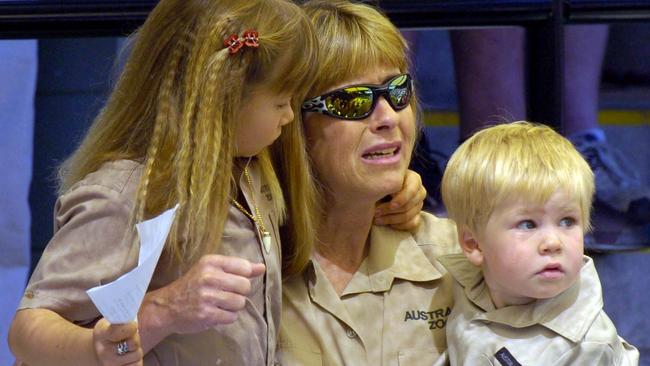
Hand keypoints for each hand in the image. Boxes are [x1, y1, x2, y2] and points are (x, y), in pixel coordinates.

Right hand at [92, 319, 142, 365]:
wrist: (95, 352)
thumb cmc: (108, 333)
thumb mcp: (109, 322)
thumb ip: (121, 318)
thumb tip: (135, 308)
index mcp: (102, 334)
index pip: (118, 332)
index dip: (130, 327)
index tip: (133, 324)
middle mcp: (104, 352)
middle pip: (133, 343)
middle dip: (136, 337)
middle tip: (131, 335)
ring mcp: (110, 364)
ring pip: (138, 355)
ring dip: (137, 349)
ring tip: (128, 346)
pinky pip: (137, 365)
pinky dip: (136, 360)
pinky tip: (129, 356)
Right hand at [147, 255, 264, 334]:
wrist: (167, 307)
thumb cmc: (193, 286)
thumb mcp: (212, 270)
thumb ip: (238, 268)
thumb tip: (262, 268)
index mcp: (211, 262)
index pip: (243, 266)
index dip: (244, 276)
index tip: (235, 280)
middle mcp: (208, 277)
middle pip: (245, 286)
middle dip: (240, 293)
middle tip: (227, 294)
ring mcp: (207, 296)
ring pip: (240, 303)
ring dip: (234, 306)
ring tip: (221, 304)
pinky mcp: (206, 314)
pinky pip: (231, 317)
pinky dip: (227, 317)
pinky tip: (216, 313)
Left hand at [374, 169, 425, 230]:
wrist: (380, 192)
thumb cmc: (382, 184)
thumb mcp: (383, 181)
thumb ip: (387, 185)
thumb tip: (387, 192)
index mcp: (414, 179)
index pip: (412, 191)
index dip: (401, 199)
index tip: (390, 205)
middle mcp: (419, 192)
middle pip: (409, 205)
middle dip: (390, 211)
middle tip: (375, 212)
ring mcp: (419, 205)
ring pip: (408, 216)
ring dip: (390, 219)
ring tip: (376, 219)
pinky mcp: (417, 216)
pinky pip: (412, 224)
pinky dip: (399, 225)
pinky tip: (388, 224)